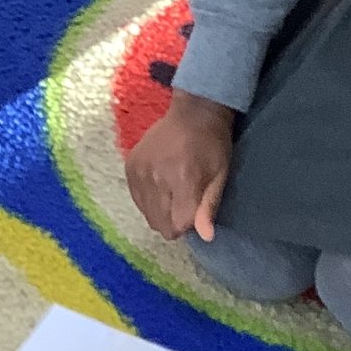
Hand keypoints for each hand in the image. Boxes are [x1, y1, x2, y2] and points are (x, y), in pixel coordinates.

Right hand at [126, 92, 234, 240]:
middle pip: (161, 224)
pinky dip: (149, 200)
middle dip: (176, 220)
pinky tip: (161, 185)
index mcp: (182, 178)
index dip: (190, 223)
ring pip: (148, 216)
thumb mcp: (220, 175)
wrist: (192, 112)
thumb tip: (206, 237)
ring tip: (174, 190)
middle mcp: (156, 177)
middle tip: (186, 200)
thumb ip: (209, 206)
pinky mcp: (129, 167)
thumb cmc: (213, 145)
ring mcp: (138, 171)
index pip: (179, 225)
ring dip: (162, 211)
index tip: (197, 209)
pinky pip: (137, 201)